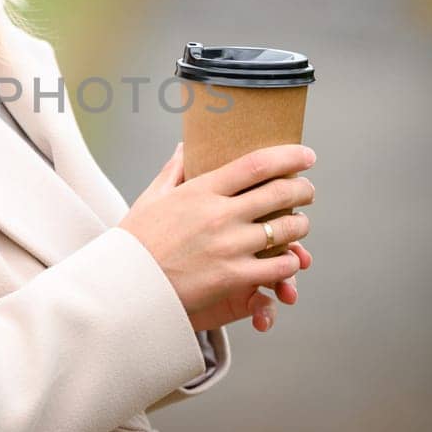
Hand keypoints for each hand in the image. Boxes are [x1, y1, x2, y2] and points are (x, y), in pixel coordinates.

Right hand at [117, 138, 314, 333]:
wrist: (124, 286)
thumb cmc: (135, 241)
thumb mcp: (151, 198)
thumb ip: (174, 170)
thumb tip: (184, 146)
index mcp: (201, 191)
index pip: (256, 164)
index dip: (289, 156)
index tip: (306, 156)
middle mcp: (220, 215)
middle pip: (280, 193)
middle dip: (302, 190)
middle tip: (307, 190)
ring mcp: (229, 247)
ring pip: (286, 231)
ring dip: (300, 227)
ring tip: (299, 226)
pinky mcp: (232, 277)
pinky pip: (278, 268)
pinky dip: (290, 262)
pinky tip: (289, 260)